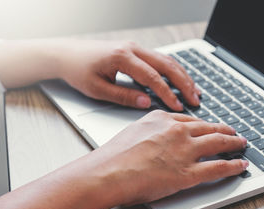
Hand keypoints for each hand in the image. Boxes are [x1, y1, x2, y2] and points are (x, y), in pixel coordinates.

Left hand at [57, 40, 199, 110]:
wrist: (67, 54)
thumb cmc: (79, 71)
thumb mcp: (98, 89)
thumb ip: (123, 96)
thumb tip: (147, 102)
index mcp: (122, 57)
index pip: (152, 77)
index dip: (167, 93)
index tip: (178, 106)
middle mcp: (132, 48)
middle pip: (166, 64)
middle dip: (183, 82)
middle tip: (196, 99)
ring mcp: (135, 47)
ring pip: (166, 60)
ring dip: (182, 76)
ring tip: (195, 91)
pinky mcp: (136, 51)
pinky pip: (160, 59)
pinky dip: (173, 71)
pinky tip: (181, 81)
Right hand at [84, 110, 247, 204]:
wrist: (108, 172)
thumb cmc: (114, 157)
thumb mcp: (133, 133)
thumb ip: (151, 132)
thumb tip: (158, 140)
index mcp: (162, 119)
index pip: (191, 120)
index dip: (205, 124)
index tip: (211, 126)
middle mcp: (177, 131)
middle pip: (209, 127)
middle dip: (225, 130)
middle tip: (233, 132)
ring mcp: (185, 150)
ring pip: (219, 142)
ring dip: (234, 143)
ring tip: (241, 144)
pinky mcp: (189, 172)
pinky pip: (219, 167)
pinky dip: (233, 166)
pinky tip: (240, 165)